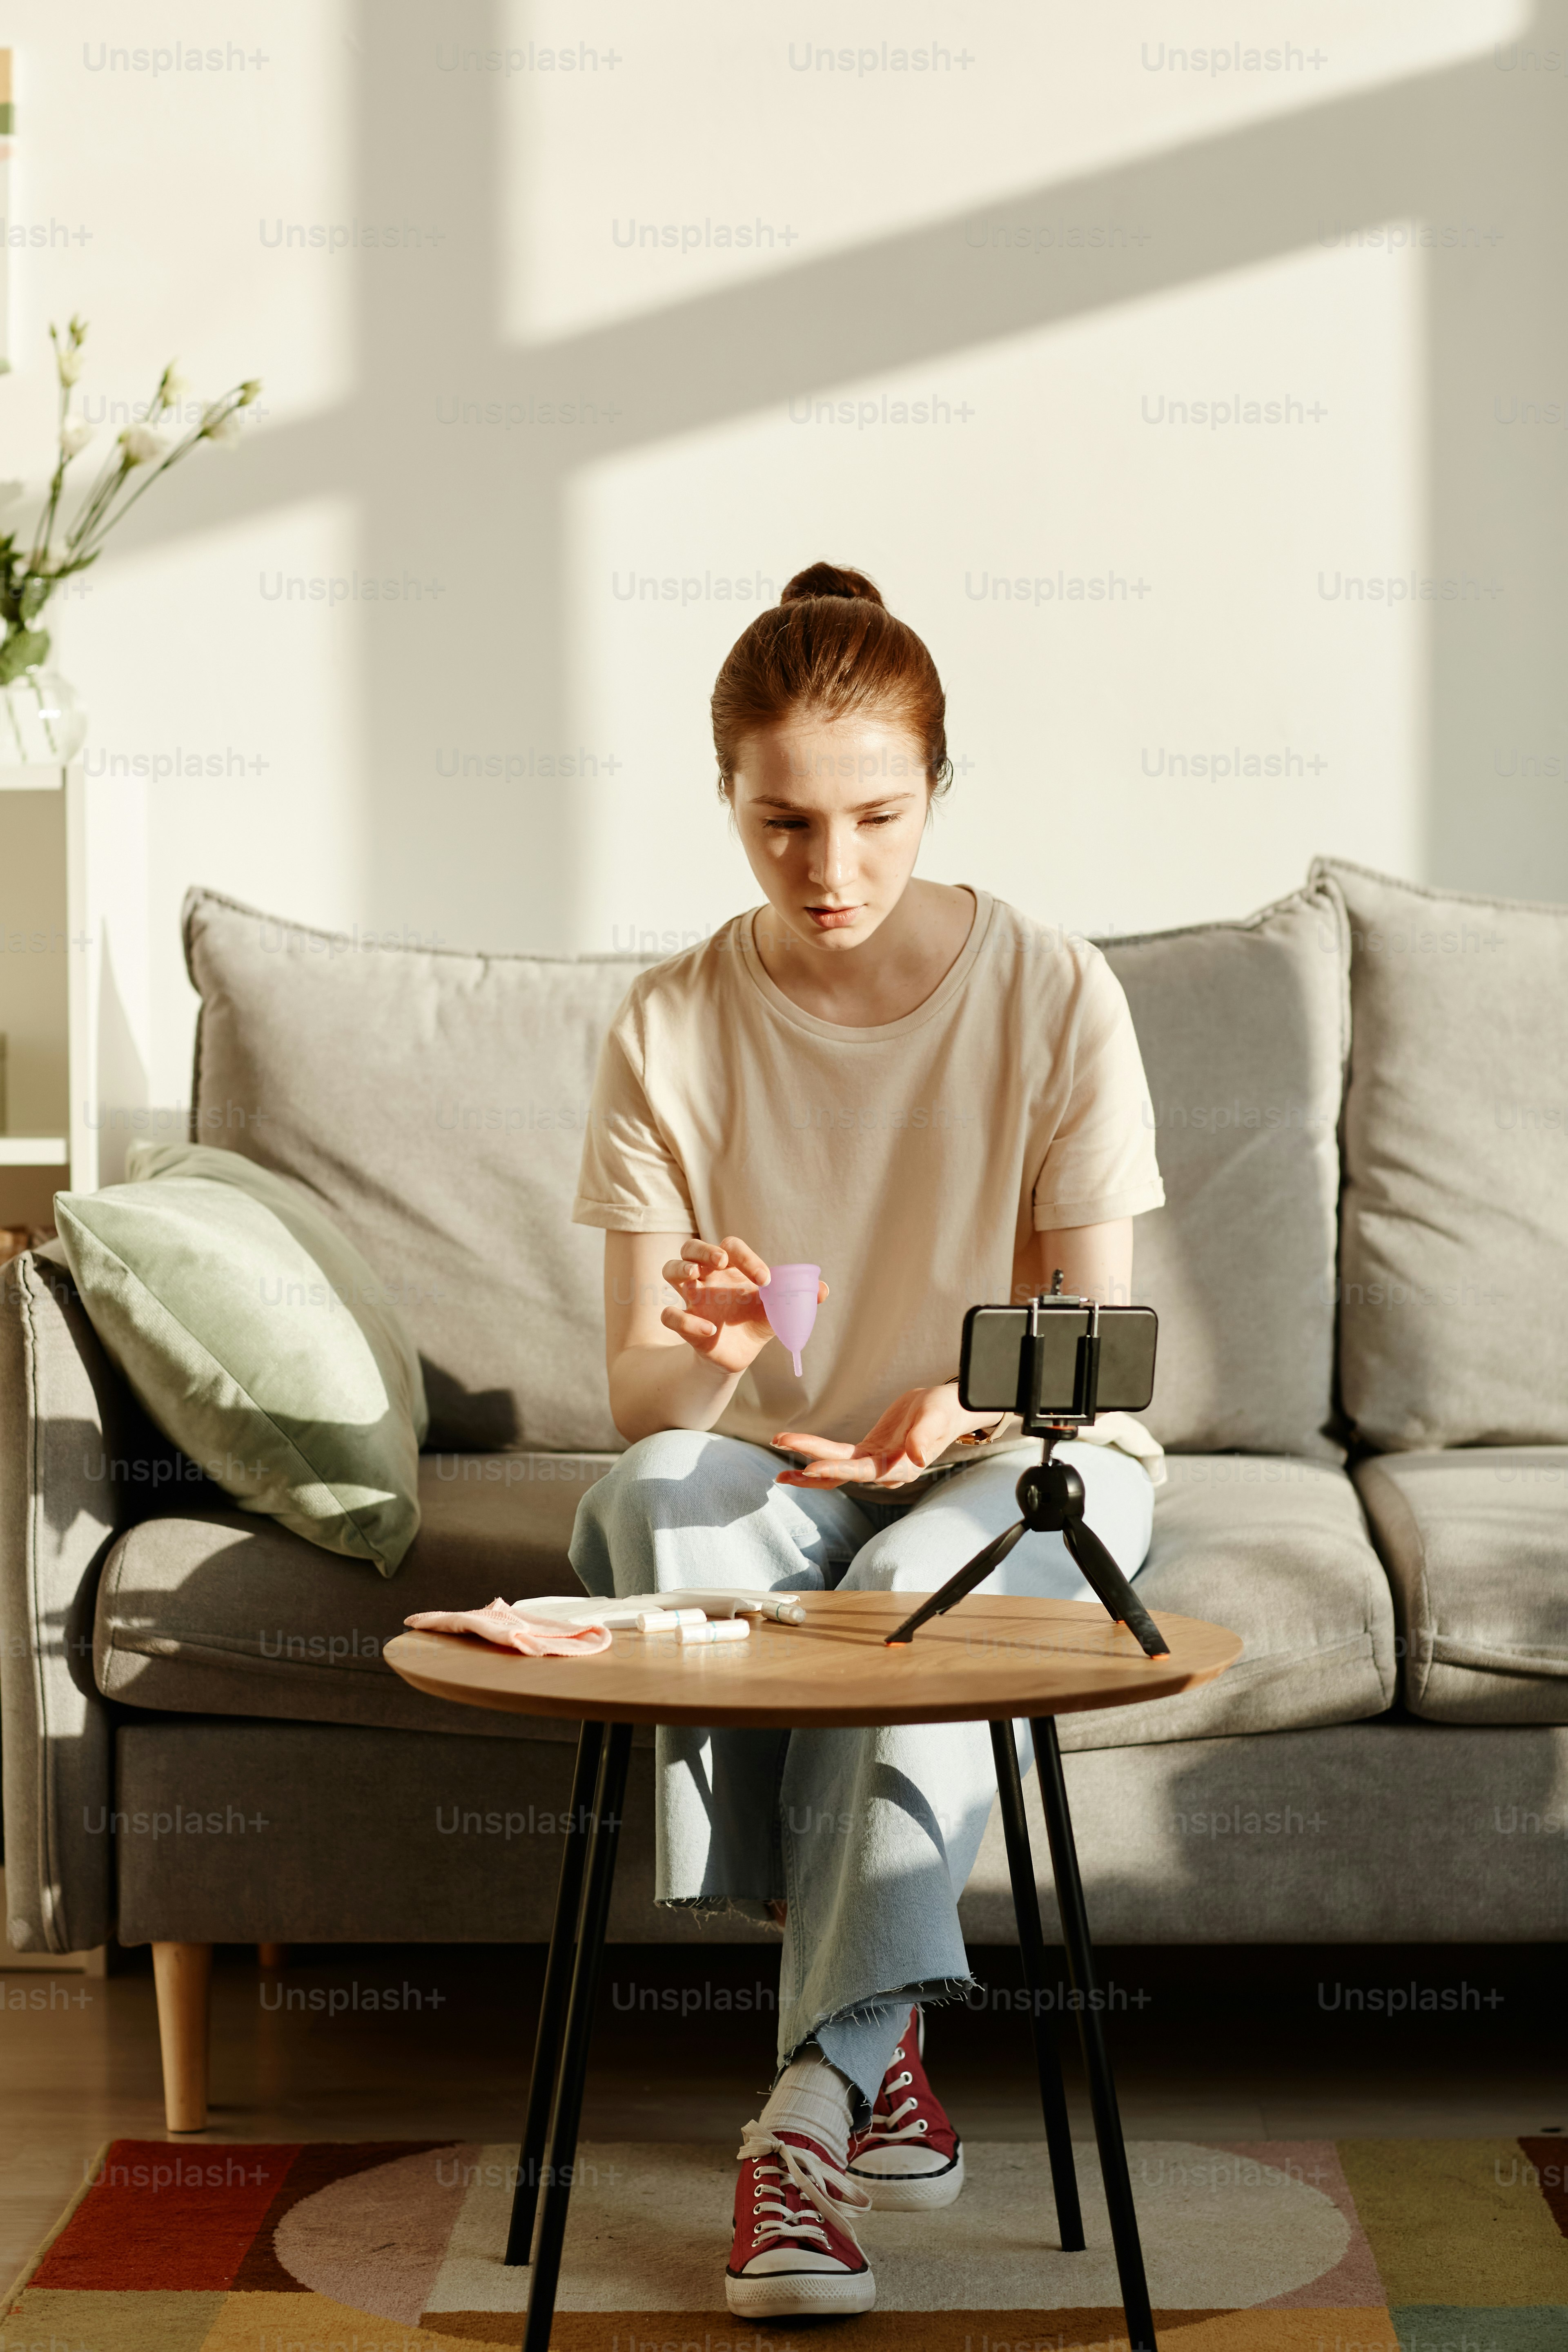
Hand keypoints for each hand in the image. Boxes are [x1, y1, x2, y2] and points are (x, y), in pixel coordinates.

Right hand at [660, 1236, 829, 1378]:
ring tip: (694, 1277)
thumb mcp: (778, 1310)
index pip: (730, 1247)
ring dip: (680, 1269)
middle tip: (720, 1260)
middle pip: (691, 1248)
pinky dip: (685, 1320)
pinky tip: (709, 1330)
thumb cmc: (755, 1320)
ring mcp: (691, 1297)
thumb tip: (823, 1290)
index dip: (746, 1257)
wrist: (740, 1353)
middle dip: (702, 1250)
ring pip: (669, 1269)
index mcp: (730, 1268)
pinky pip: (670, 1315)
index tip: (767, 1280)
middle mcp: (706, 1277)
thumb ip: (797, 1298)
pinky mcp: (684, 1323)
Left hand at [774, 1383, 975, 1489]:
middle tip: (781, 1464)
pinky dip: (817, 1456)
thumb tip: (918, 1456)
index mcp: (900, 1468)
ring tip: (778, 1476)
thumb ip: (925, 1437)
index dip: (835, 1469)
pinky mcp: (867, 1452)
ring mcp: (874, 1463)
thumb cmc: (944, 1411)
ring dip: (806, 1471)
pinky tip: (797, 1452)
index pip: (861, 1471)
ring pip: (835, 1470)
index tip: (810, 1467)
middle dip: (809, 1470)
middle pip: (840, 1473)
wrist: (947, 1409)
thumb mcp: (936, 1418)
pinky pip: (838, 1458)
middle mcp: (884, 1471)